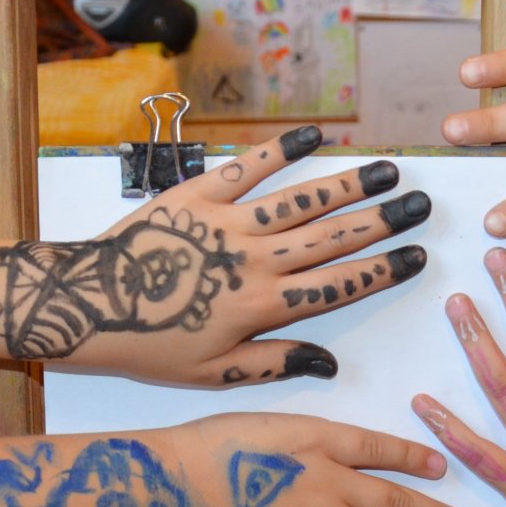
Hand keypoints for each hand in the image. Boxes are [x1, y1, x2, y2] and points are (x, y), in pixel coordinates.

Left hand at [61, 125, 432, 385]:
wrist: (87, 306)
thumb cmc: (150, 346)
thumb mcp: (215, 372)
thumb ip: (276, 361)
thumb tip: (329, 363)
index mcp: (262, 307)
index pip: (339, 285)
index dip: (382, 269)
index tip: (415, 254)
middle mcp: (254, 262)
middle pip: (333, 237)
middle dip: (381, 220)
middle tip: (418, 203)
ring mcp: (227, 224)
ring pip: (301, 201)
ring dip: (348, 183)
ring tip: (385, 169)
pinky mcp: (196, 196)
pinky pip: (248, 167)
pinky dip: (281, 148)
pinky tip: (314, 134)